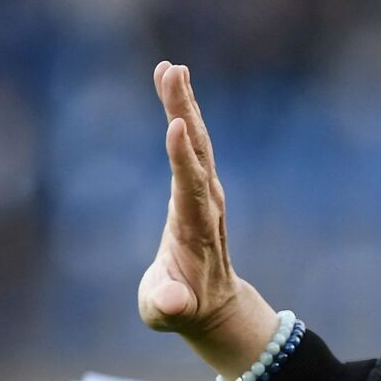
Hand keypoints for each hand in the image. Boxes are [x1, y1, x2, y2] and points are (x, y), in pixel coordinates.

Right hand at [137, 61, 277, 378]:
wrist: (211, 304)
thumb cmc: (181, 306)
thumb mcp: (169, 312)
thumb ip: (169, 305)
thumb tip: (173, 303)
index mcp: (195, 230)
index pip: (191, 189)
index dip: (183, 160)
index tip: (176, 127)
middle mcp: (205, 204)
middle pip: (197, 154)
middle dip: (185, 113)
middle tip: (173, 74)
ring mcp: (204, 192)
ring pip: (197, 142)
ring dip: (184, 104)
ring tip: (170, 69)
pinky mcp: (197, 184)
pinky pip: (191, 143)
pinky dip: (182, 112)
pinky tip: (170, 82)